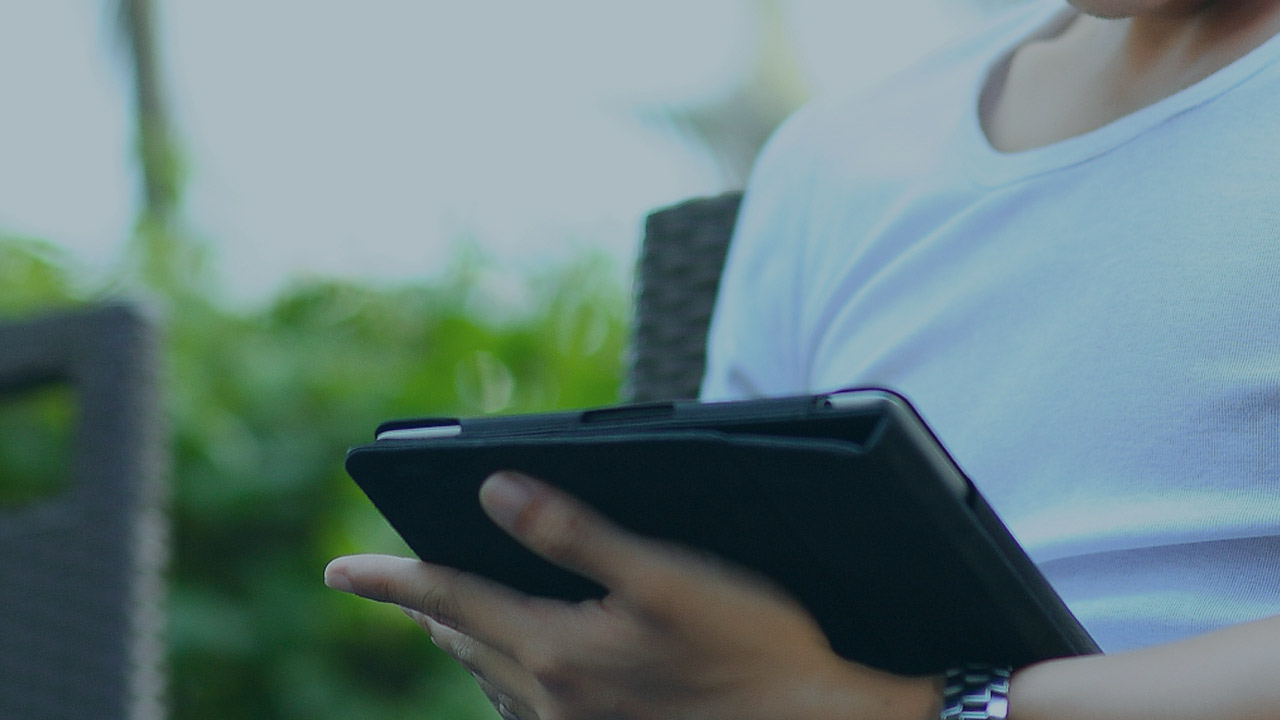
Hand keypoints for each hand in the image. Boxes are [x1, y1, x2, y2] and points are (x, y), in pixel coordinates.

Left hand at [325, 471, 940, 719]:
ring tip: (445, 615)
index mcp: (556, 649)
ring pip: (492, 677)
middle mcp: (554, 698)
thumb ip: (572, 532)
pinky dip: (505, 674)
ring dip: (462, 639)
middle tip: (390, 583)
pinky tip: (523, 669)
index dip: (388, 580)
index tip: (337, 570)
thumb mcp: (663, 574)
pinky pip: (528, 706)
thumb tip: (494, 491)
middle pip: (463, 640)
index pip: (447, 600)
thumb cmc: (751, 645)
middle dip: (423, 605)